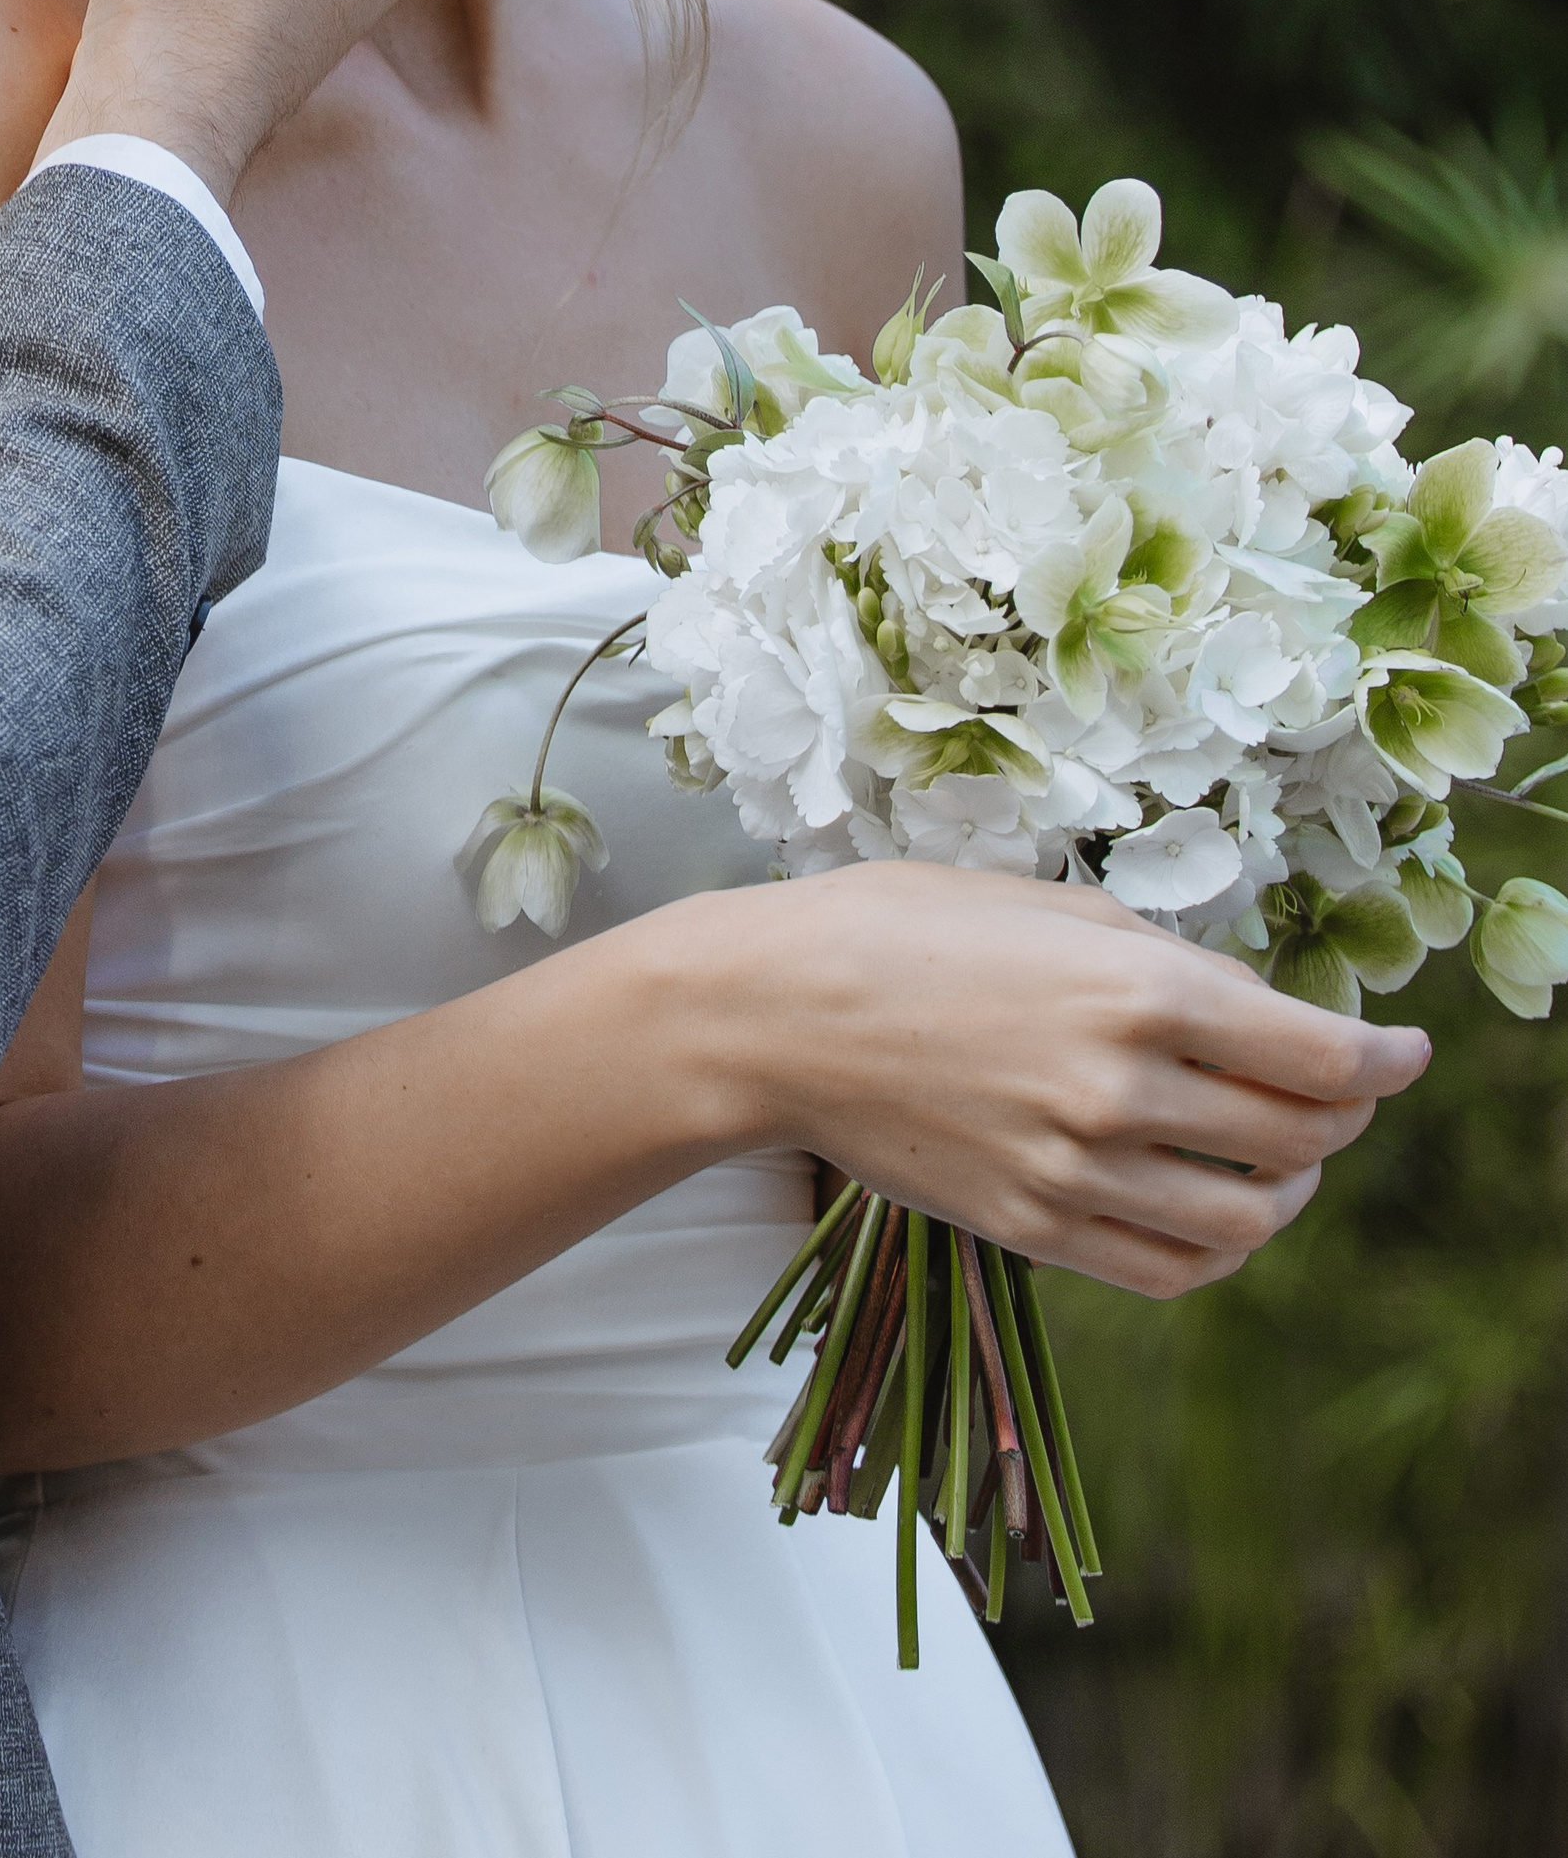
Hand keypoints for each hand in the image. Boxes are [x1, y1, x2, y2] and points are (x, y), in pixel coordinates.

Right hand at [653, 864, 1432, 1298]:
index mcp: (1138, 990)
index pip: (1325, 1058)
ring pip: (1249, 1221)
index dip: (1388, 1060)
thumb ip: (1160, 956)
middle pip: (1303, 1140)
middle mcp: (1121, 1089)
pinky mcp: (1031, 1228)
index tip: (1403, 1052)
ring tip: (1273, 1163)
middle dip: (1341, 1117)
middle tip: (1332, 1094)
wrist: (772, 1014)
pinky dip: (1217, 1250)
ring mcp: (1075, 1170)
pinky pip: (1171, 1271)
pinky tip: (1208, 1208)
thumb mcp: (1044, 904)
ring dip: (1285, 1193)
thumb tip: (1248, 1008)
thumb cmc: (896, 928)